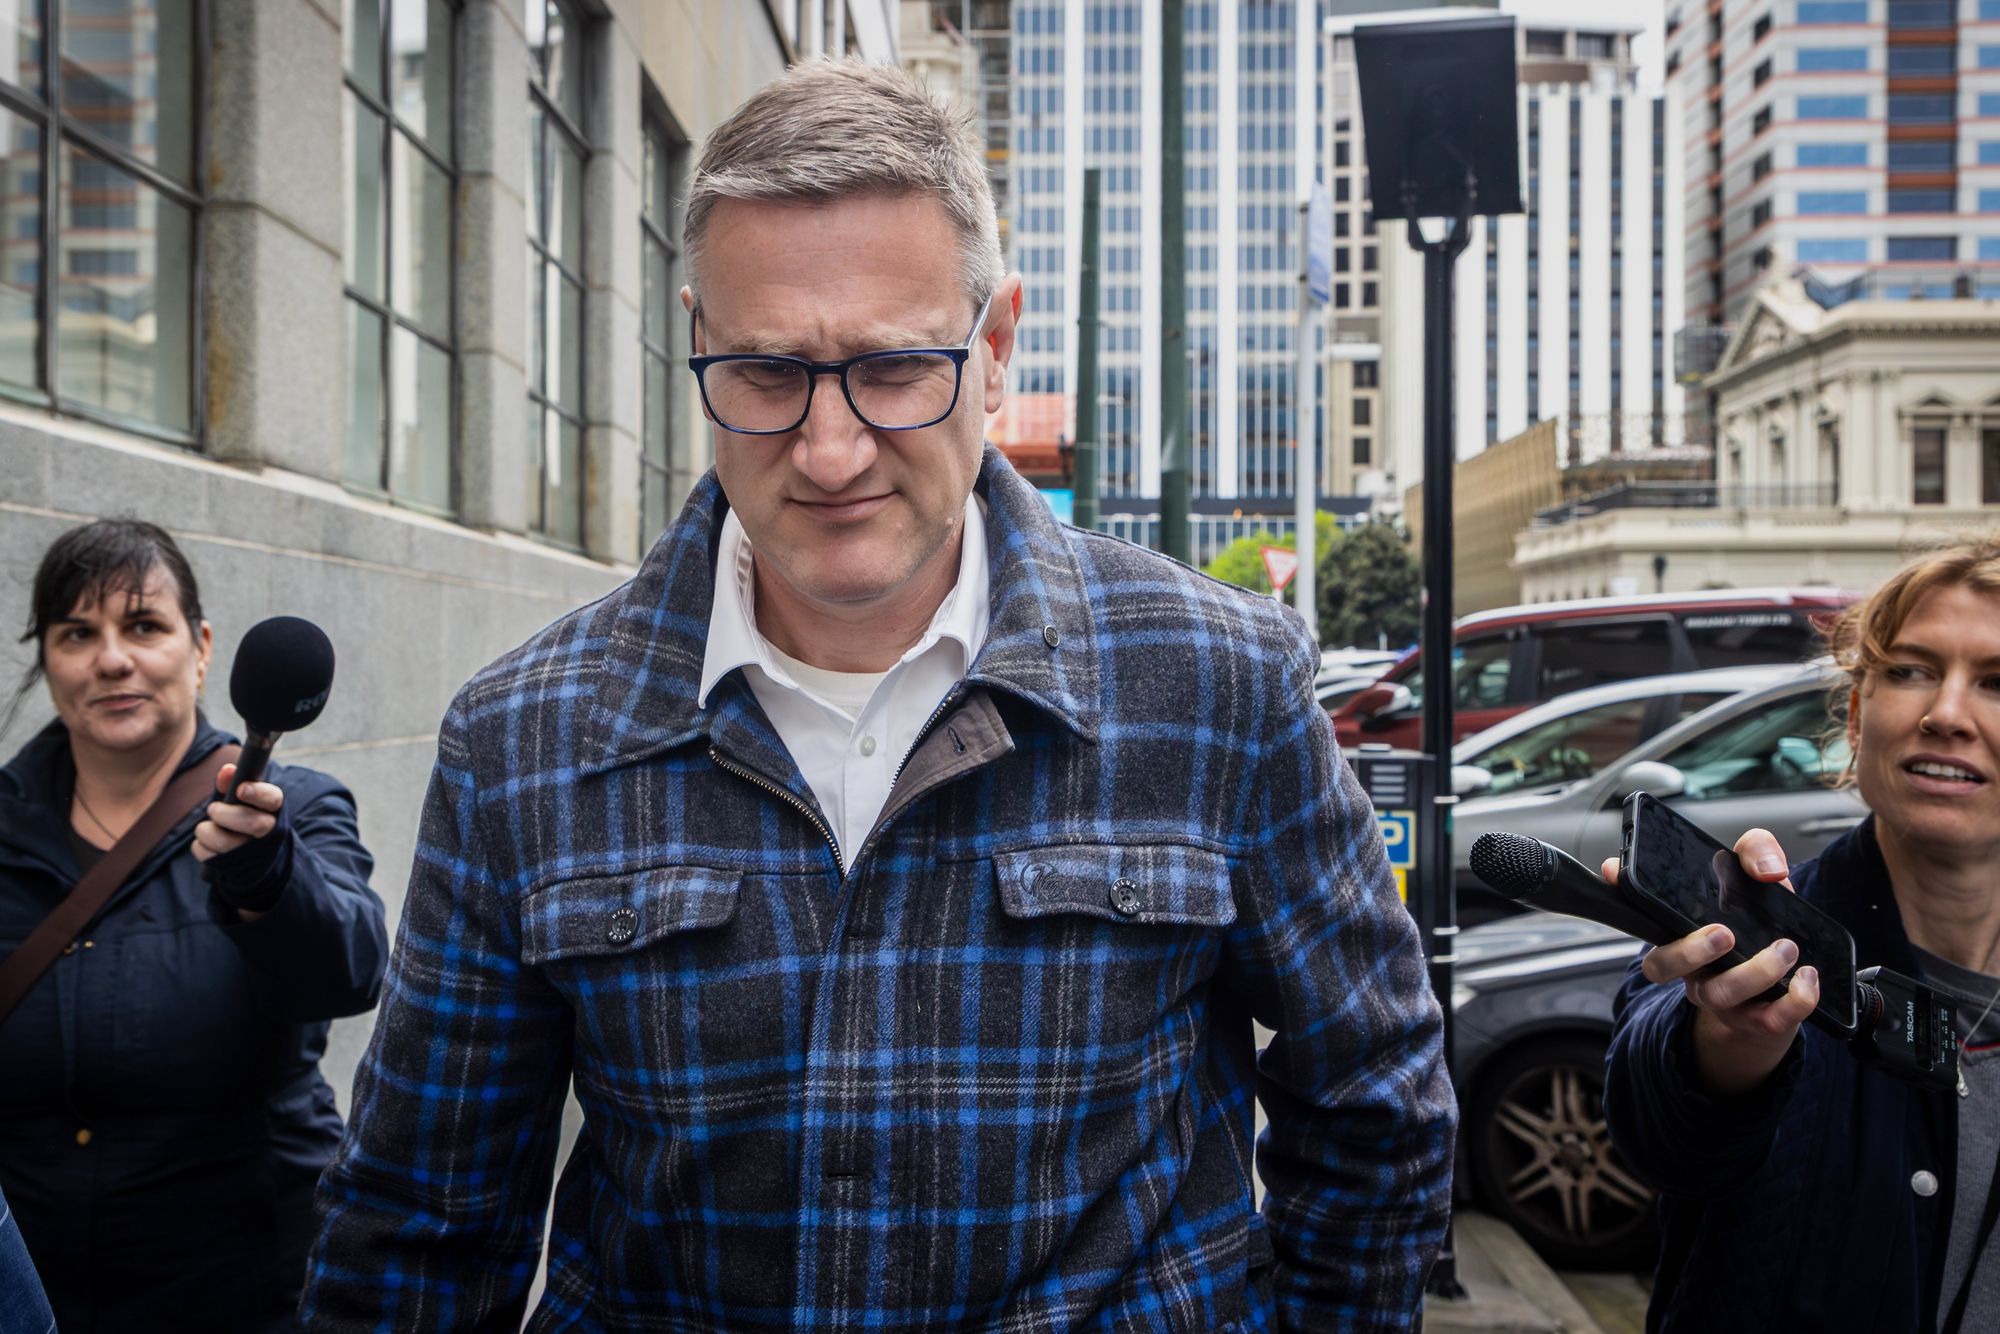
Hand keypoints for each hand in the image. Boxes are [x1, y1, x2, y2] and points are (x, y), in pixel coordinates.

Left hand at [193, 763, 284, 862]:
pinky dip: (201, 846)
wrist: (254, 857)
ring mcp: (251, 853)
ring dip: (206, 830)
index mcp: (273, 810)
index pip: (273, 799)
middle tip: (213, 809)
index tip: (241, 789)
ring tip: (207, 827)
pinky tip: (208, 843)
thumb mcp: (242, 800)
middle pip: (252, 823)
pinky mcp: (233, 867)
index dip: (257, 793)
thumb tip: (227, 770)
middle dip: (224, 813)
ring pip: (224, 842)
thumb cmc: (244, 817)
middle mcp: (268, 832)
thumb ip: (233, 783)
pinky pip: (207, 855)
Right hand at [1601, 827, 1816, 1096]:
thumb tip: (1768, 868)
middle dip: (1689, 951)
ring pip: (1719, 995)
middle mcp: (1692, 969)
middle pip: (1663, 967)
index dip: (1624, 894)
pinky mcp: (1758, 1021)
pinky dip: (1794, 1000)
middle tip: (1725, 933)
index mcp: (1682, 933)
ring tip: (1787, 948)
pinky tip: (1808, 977)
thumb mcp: (1756, 884)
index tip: (1617, 871)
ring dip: (1755, 972)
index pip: (1642, 915)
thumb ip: (1756, 854)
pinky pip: (1770, 1020)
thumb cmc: (1760, 932)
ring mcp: (1721, 999)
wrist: (1783, 993)